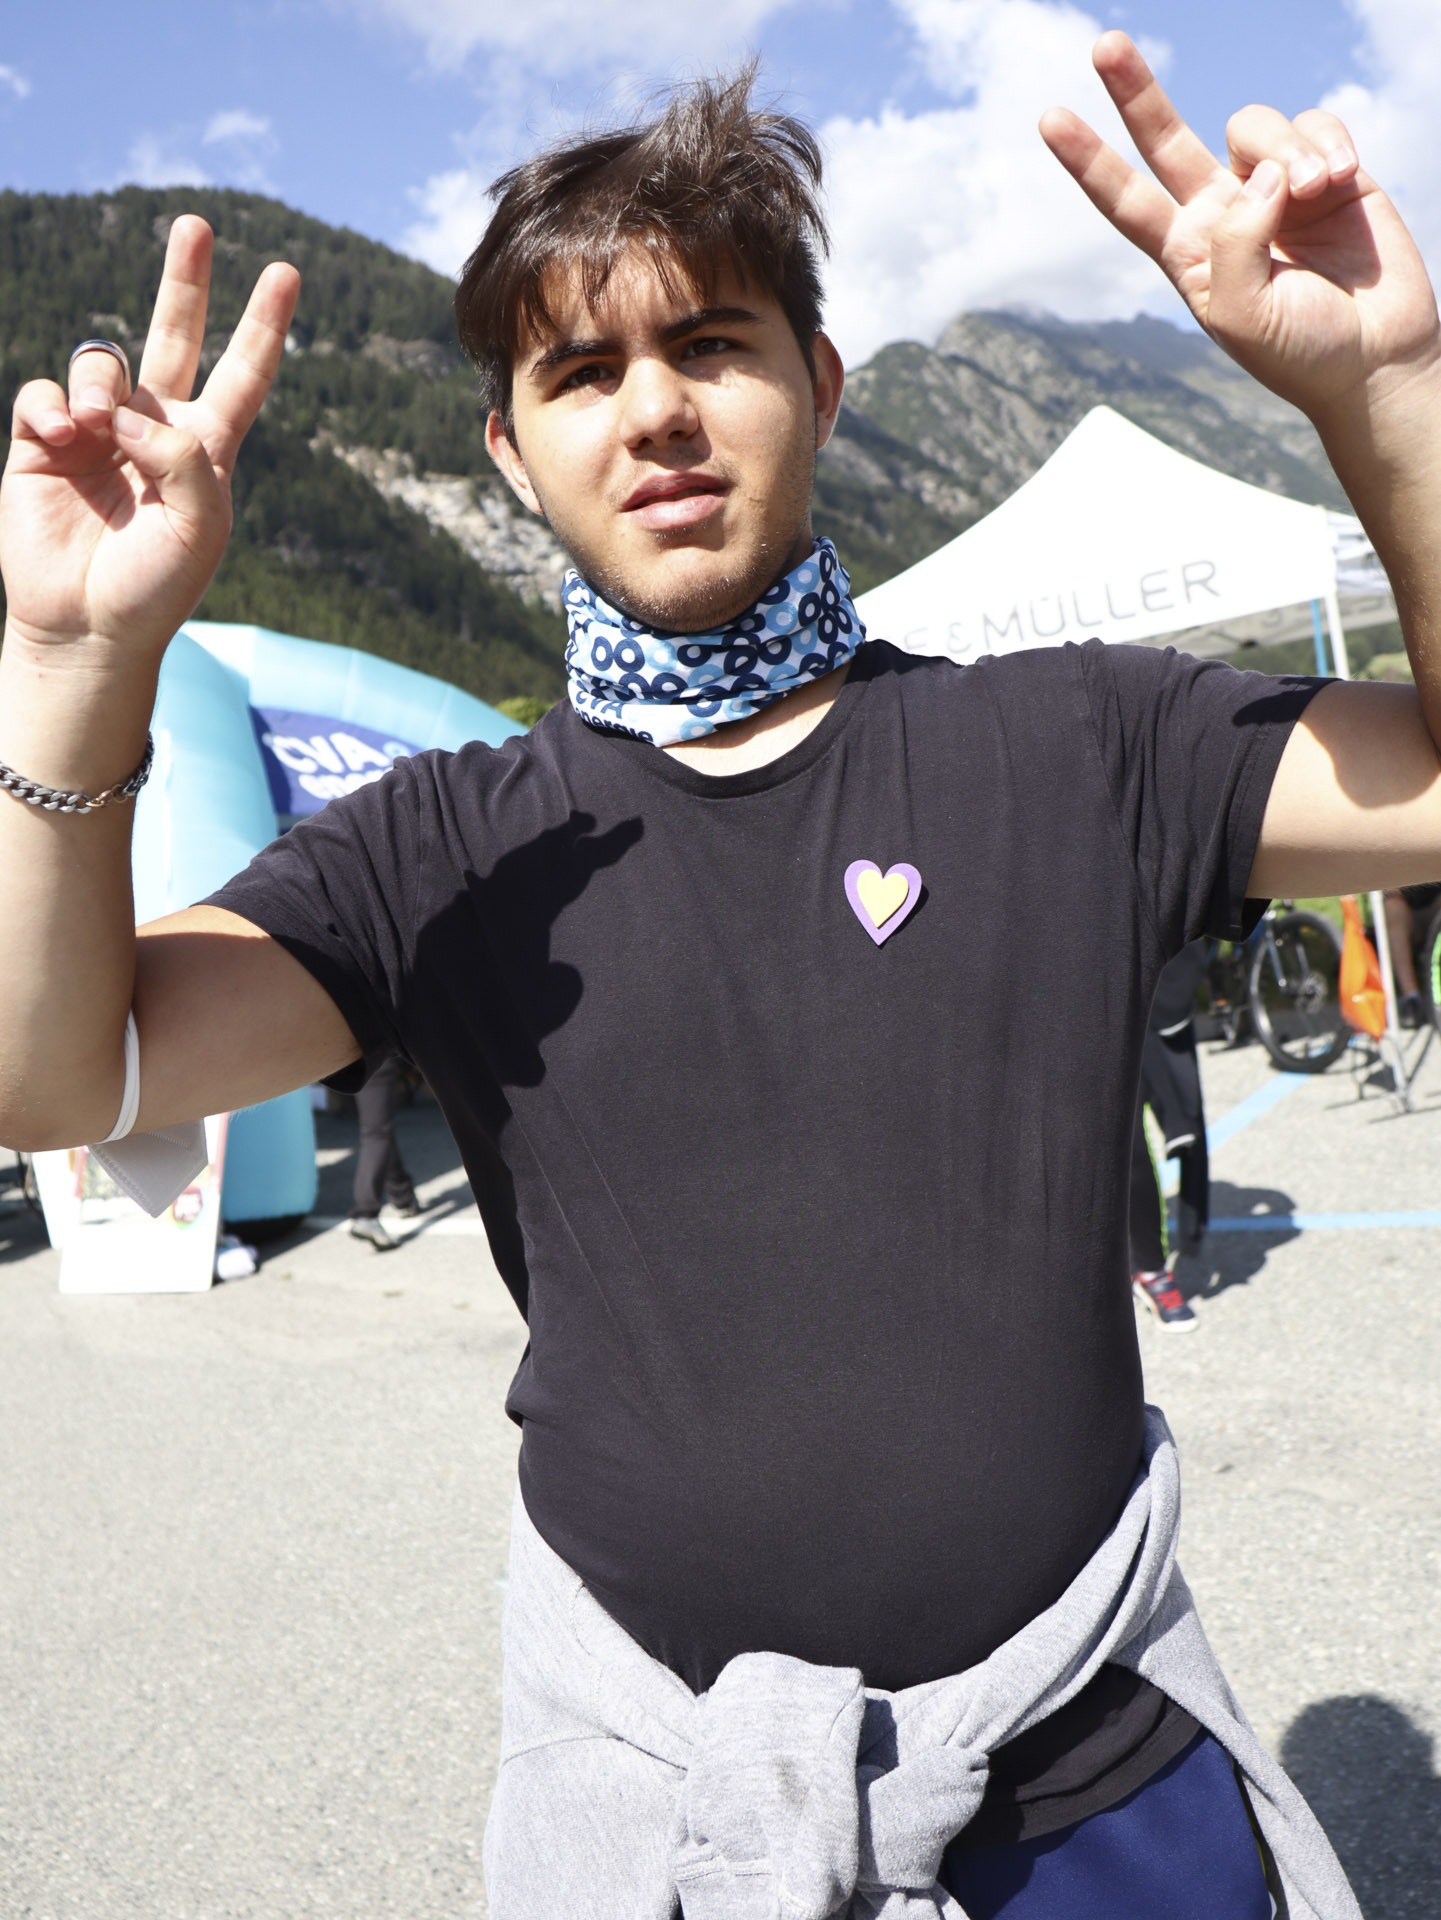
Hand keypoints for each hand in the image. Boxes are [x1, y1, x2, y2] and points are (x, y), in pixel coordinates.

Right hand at [0, 217, 298, 658]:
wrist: (87, 626)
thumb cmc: (154, 587)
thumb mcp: (196, 528)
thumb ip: (180, 459)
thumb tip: (126, 410)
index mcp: (205, 449)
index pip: (243, 376)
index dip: (264, 327)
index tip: (287, 273)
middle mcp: (154, 429)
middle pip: (173, 336)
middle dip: (185, 281)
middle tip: (198, 224)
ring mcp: (98, 432)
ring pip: (101, 363)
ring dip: (99, 384)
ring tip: (94, 429)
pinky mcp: (44, 443)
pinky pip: (44, 393)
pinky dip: (51, 405)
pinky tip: (60, 436)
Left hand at [1041, 33, 1440, 429]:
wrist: (1375, 358)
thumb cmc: (1300, 352)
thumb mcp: (1241, 316)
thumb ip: (1234, 243)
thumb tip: (1259, 174)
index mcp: (1188, 252)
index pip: (1128, 201)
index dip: (1090, 161)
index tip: (1050, 119)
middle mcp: (1223, 212)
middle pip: (1166, 140)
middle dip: (1136, 93)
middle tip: (1104, 46)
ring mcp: (1273, 187)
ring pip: (1252, 126)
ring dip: (1283, 150)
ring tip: (1312, 193)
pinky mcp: (1328, 169)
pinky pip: (1313, 123)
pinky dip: (1325, 144)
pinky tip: (1339, 179)